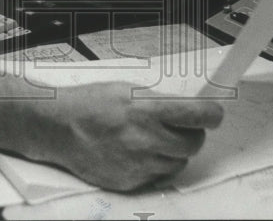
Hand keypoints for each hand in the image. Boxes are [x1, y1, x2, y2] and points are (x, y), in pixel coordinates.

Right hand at [47, 82, 223, 190]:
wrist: (59, 128)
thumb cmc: (90, 104)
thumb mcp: (128, 89)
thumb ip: (160, 101)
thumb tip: (188, 108)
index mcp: (147, 109)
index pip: (199, 115)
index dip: (212, 114)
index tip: (213, 113)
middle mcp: (146, 139)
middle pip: (194, 143)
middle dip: (192, 133)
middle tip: (180, 126)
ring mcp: (139, 164)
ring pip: (179, 162)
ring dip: (174, 151)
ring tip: (153, 138)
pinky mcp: (130, 182)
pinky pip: (159, 176)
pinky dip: (156, 165)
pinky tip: (140, 152)